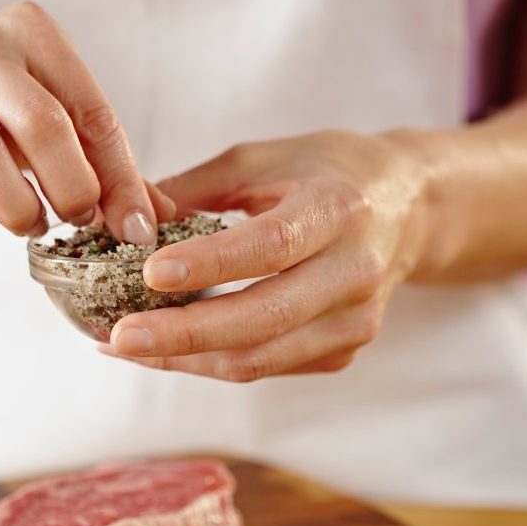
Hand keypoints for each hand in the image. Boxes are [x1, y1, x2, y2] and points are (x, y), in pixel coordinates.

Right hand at [0, 1, 172, 243]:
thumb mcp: (56, 117)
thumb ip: (107, 164)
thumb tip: (157, 220)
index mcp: (30, 33)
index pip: (91, 111)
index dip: (120, 180)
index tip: (135, 228)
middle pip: (39, 125)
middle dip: (71, 189)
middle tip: (78, 220)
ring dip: (15, 208)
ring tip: (30, 225)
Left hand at [101, 130, 432, 380]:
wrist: (409, 209)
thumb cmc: (325, 172)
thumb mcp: (263, 158)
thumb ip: (193, 189)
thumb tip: (125, 223)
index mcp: (337, 209)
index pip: (270, 246)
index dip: (209, 264)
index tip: (149, 274)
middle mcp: (354, 272)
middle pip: (263, 320)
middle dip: (183, 336)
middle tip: (118, 337)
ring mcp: (353, 321)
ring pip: (258, 359)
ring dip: (184, 358)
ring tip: (122, 346)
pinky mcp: (343, 351)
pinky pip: (265, 367)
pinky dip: (208, 362)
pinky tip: (165, 348)